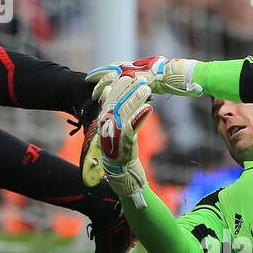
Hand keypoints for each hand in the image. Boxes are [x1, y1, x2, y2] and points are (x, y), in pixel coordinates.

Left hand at [86, 56, 203, 101]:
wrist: (193, 75)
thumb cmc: (182, 79)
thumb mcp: (162, 81)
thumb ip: (150, 83)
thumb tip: (144, 88)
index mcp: (143, 66)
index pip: (121, 67)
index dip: (107, 70)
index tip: (95, 75)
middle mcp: (141, 66)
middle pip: (115, 69)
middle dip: (101, 74)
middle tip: (87, 79)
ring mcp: (143, 72)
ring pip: (118, 76)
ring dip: (105, 84)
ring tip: (94, 92)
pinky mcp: (146, 79)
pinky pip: (128, 85)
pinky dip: (117, 90)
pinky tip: (108, 95)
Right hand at [96, 75, 154, 207]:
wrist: (122, 177)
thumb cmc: (122, 153)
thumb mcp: (120, 131)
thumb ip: (121, 115)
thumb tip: (125, 97)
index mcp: (104, 123)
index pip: (109, 100)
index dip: (118, 87)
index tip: (128, 76)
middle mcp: (106, 128)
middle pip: (117, 104)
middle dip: (128, 90)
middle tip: (141, 79)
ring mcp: (115, 137)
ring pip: (125, 113)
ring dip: (136, 100)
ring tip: (147, 90)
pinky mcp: (125, 146)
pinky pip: (133, 128)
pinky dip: (140, 117)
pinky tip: (148, 109)